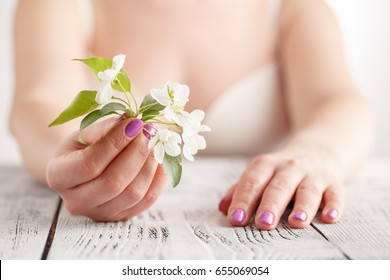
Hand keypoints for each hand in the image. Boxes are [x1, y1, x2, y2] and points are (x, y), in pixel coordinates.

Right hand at [46, 118, 167, 221]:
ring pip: (133, 193)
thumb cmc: (84, 145)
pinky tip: (160, 159)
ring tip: (155, 143)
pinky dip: (158, 178)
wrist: (83, 167)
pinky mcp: (120, 217)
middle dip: (137, 153)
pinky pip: (147, 200)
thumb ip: (104, 128)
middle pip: (113, 182)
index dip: (116, 142)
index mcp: (59, 176)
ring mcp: (99, 213)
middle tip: (148, 131)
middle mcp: (76, 201)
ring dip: (150, 164)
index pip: (90, 163)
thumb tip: (131, 123)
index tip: (134, 123)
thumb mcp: (85, 132)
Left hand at [219, 147, 343, 228]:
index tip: (235, 219)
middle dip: (271, 205)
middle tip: (263, 223)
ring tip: (296, 222)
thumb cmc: (282, 169)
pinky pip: (335, 194)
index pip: (252, 182)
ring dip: (303, 206)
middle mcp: (290, 168)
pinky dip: (334, 206)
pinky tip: (329, 218)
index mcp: (267, 165)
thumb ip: (241, 189)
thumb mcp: (261, 173)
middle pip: (279, 186)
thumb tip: (223, 208)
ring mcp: (313, 174)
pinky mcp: (333, 183)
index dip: (243, 200)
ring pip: (308, 190)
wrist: (319, 148)